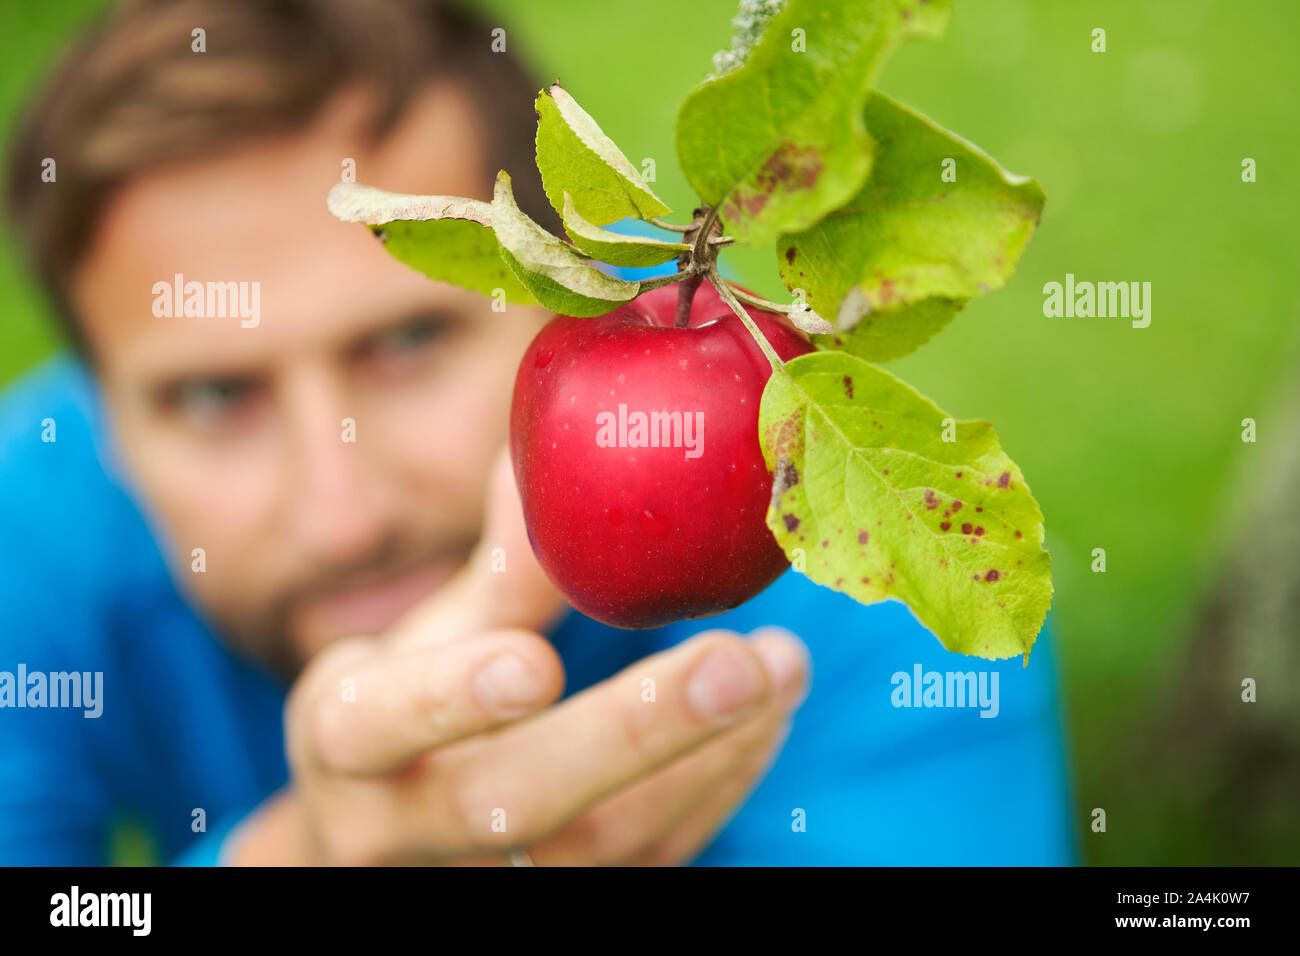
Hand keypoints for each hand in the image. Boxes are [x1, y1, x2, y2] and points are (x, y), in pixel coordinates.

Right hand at [229, 449, 808, 864]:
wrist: (391, 838)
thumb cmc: (406, 714)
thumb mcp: (423, 639)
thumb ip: (496, 570)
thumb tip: (550, 458)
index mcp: (346, 745)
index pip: (375, 725)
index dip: (448, 699)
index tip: (534, 664)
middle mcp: (404, 832)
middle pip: (515, 803)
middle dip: (632, 733)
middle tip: (735, 664)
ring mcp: (492, 882)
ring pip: (604, 844)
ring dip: (708, 753)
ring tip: (781, 667)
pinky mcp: (569, 901)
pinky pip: (655, 860)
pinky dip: (720, 785)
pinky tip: (766, 719)